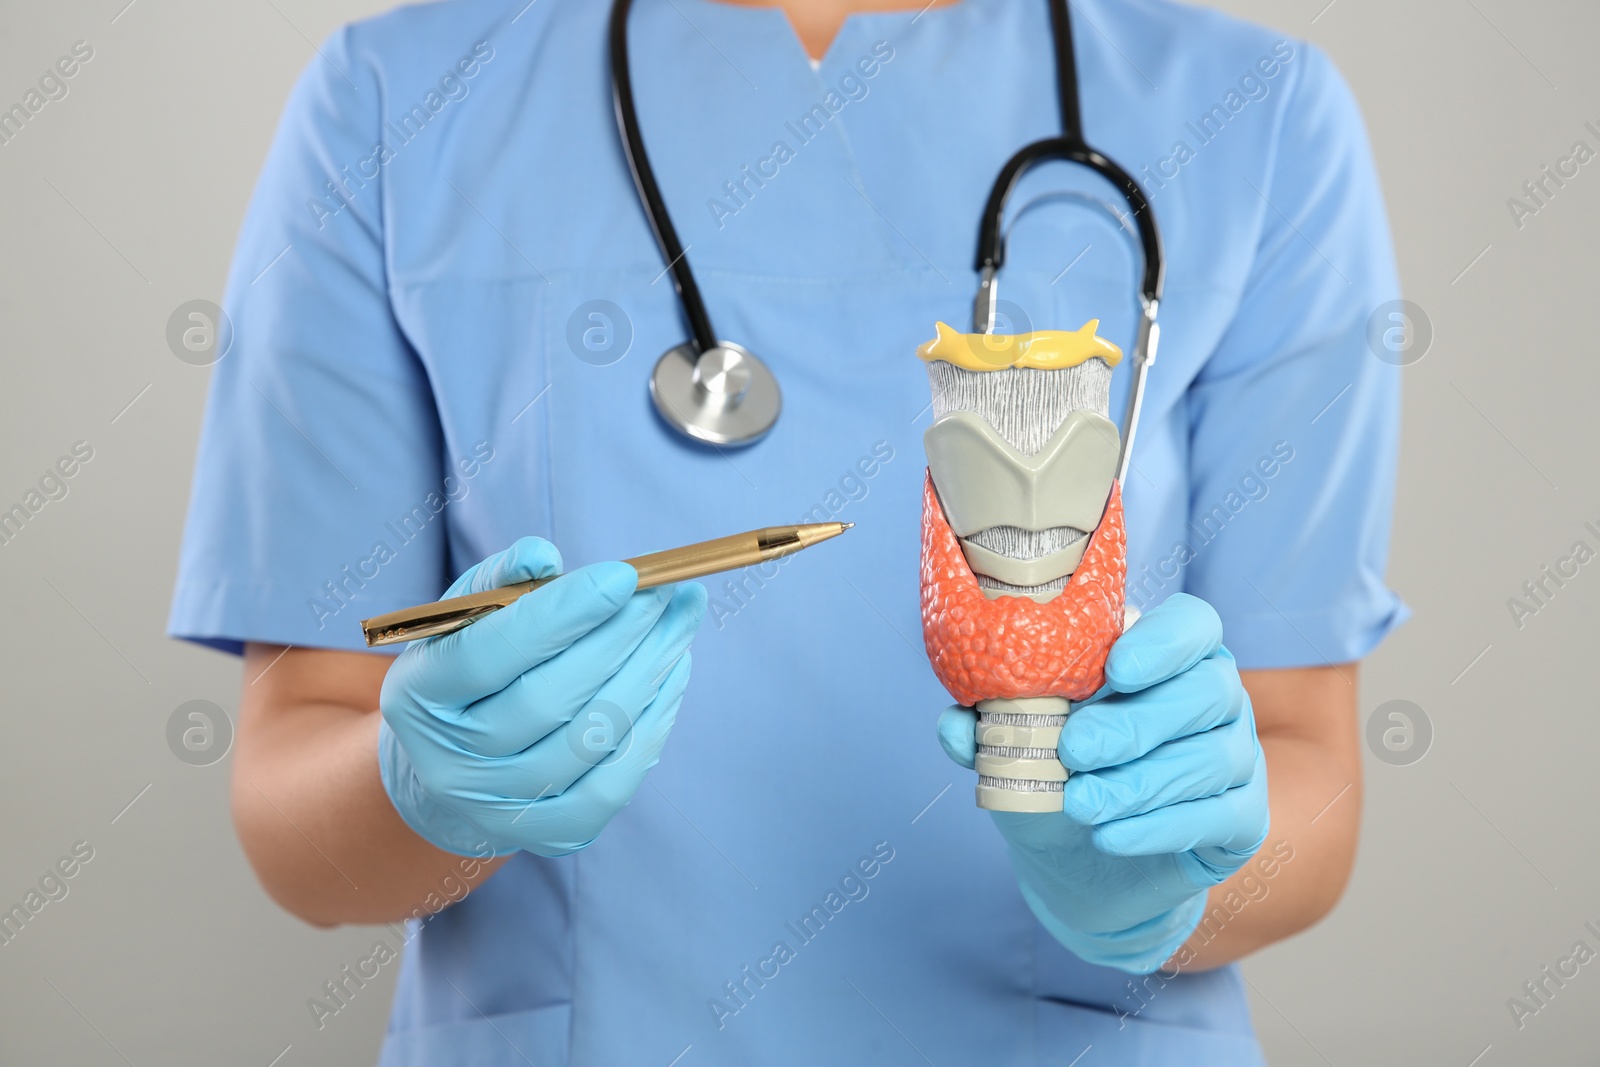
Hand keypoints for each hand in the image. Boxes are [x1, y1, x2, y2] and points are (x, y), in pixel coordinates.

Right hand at [379, 537, 706, 857]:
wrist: (452, 767)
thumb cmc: (470, 669)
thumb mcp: (467, 617)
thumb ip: (503, 579)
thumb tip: (544, 555)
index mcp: (419, 695)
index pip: (490, 652)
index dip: (562, 613)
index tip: (625, 576)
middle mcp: (451, 762)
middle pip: (548, 698)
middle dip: (620, 638)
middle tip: (668, 594)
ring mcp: (499, 807)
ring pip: (590, 737)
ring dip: (649, 673)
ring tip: (679, 626)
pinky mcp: (550, 835)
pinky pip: (615, 781)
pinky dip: (653, 724)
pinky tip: (672, 676)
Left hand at [938, 593, 1267, 972]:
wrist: (1084, 865)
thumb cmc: (1056, 777)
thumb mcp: (1017, 748)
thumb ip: (990, 728)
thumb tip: (954, 724)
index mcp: (1168, 657)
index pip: (1194, 625)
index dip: (1165, 642)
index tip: (1117, 668)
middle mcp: (1216, 697)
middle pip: (1206, 692)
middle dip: (1136, 723)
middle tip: (1074, 750)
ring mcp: (1239, 757)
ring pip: (1212, 758)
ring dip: (1141, 782)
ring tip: (1080, 804)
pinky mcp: (1245, 819)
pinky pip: (1220, 816)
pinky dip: (1160, 827)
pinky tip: (1111, 836)